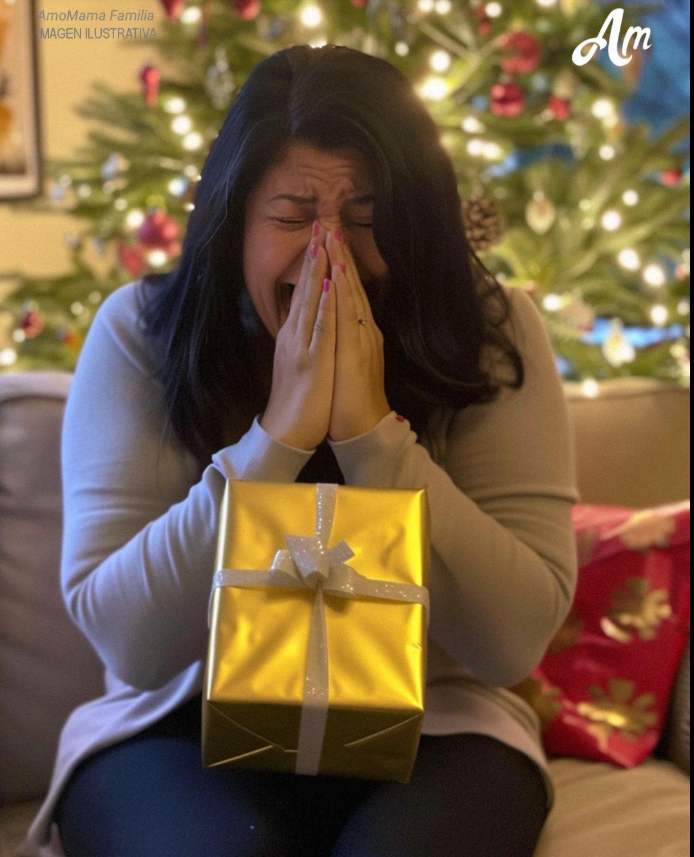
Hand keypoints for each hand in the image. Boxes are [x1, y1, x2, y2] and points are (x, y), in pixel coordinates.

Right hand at [259, 225, 336, 450]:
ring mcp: (303, 346)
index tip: (319, 237)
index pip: (304, 292)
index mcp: (295, 335)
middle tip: (320, 223)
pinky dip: (325, 304)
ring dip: (318, 270)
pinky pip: (321, 328)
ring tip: (323, 241)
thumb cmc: (298, 399)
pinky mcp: (313, 360)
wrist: (287, 431)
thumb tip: (307, 320)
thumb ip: (302, 339)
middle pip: (306, 289)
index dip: (312, 264)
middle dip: (314, 256)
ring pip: (312, 301)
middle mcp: (296, 335)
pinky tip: (329, 284)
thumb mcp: (298, 361)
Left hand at [325, 229, 391, 441]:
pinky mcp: (356, 353)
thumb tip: (335, 322)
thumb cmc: (349, 397)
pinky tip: (336, 277)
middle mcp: (363, 331)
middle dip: (342, 256)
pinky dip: (341, 296)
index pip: (348, 293)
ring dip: (343, 267)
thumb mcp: (344, 361)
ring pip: (351, 296)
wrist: (362, 427)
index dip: (341, 266)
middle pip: (352, 288)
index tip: (330, 240)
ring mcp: (361, 340)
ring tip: (334, 239)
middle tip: (332, 225)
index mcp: (358, 333)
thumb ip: (343, 339)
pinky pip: (347, 319)